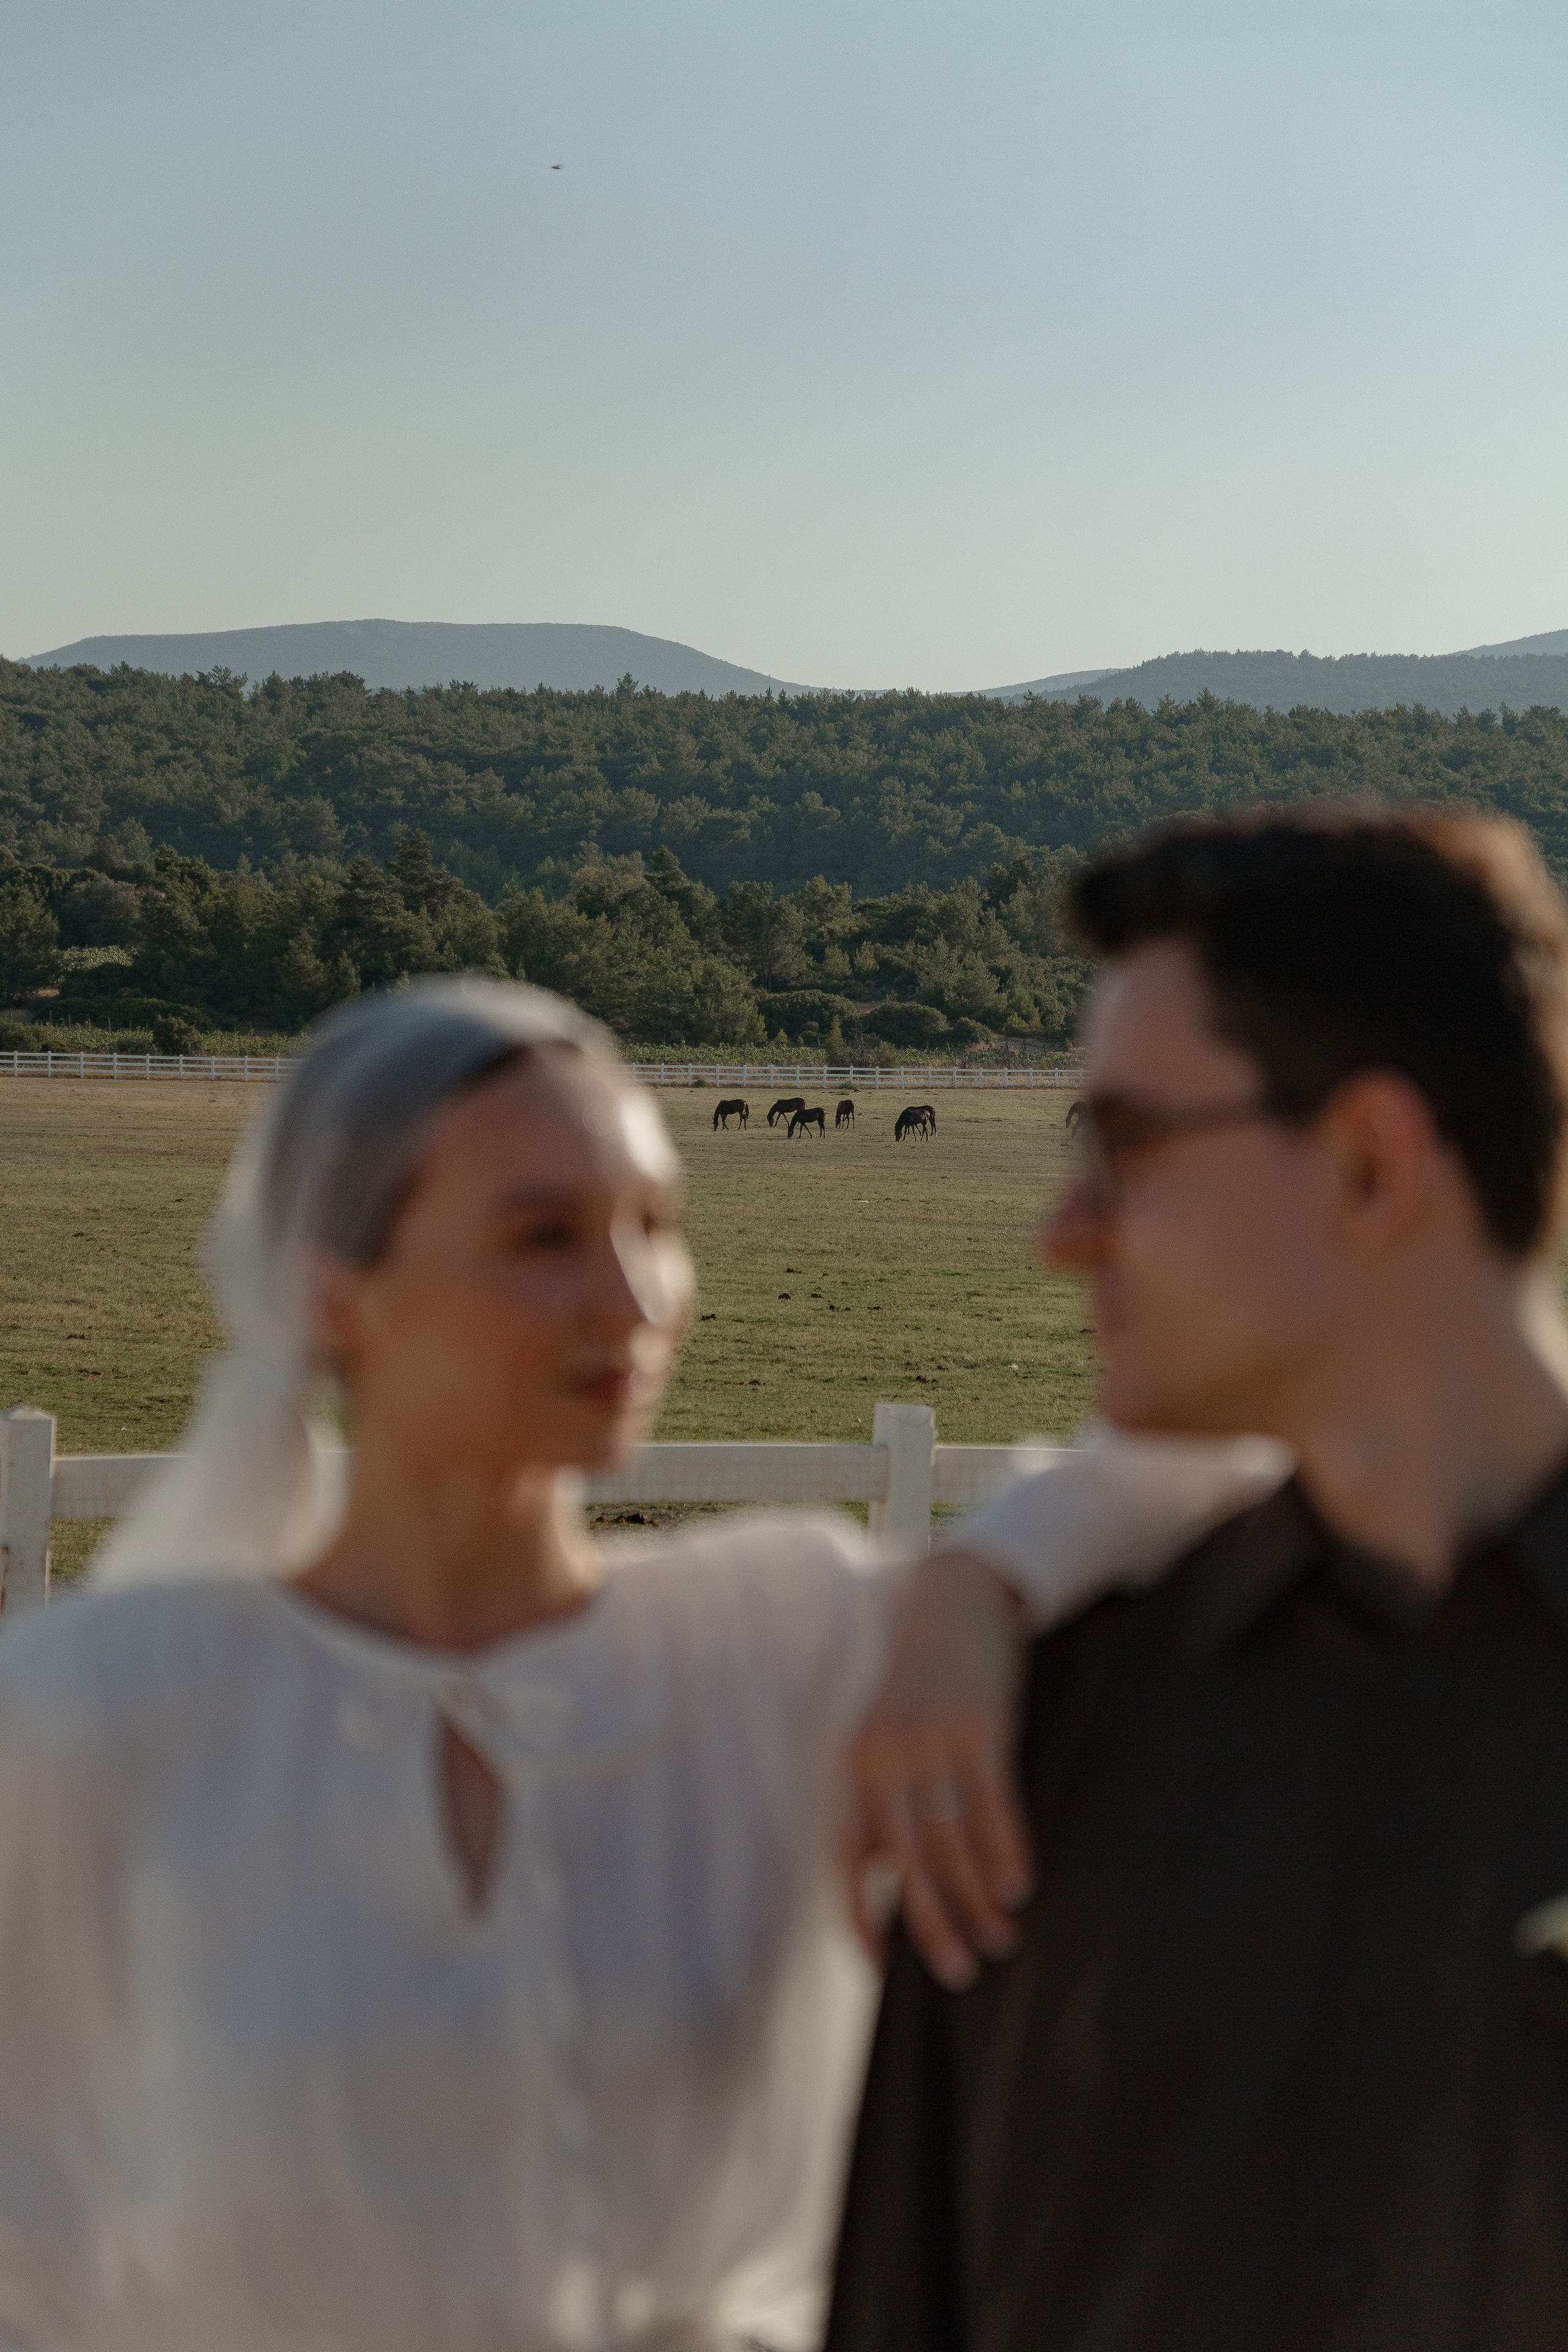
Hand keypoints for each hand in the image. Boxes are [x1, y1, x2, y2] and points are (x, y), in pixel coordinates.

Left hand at [843, 1548, 1033, 1990]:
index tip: (880, 1969)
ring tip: (1002, 1938)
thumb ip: (891, 1800)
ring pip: (952, 1842)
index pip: (849, 1857)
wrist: (958, 1596)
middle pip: (908, 1863)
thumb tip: (897, 1878)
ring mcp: (932, 1741)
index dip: (859, 1915)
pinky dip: (1005, 1851)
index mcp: (859, 1766)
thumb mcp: (893, 1735)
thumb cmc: (926, 1679)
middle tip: (961, 1972)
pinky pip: (991, 1805)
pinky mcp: (978, 1727)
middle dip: (933, 1925)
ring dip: (978, 1899)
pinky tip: (1020, 1887)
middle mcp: (886, 1758)